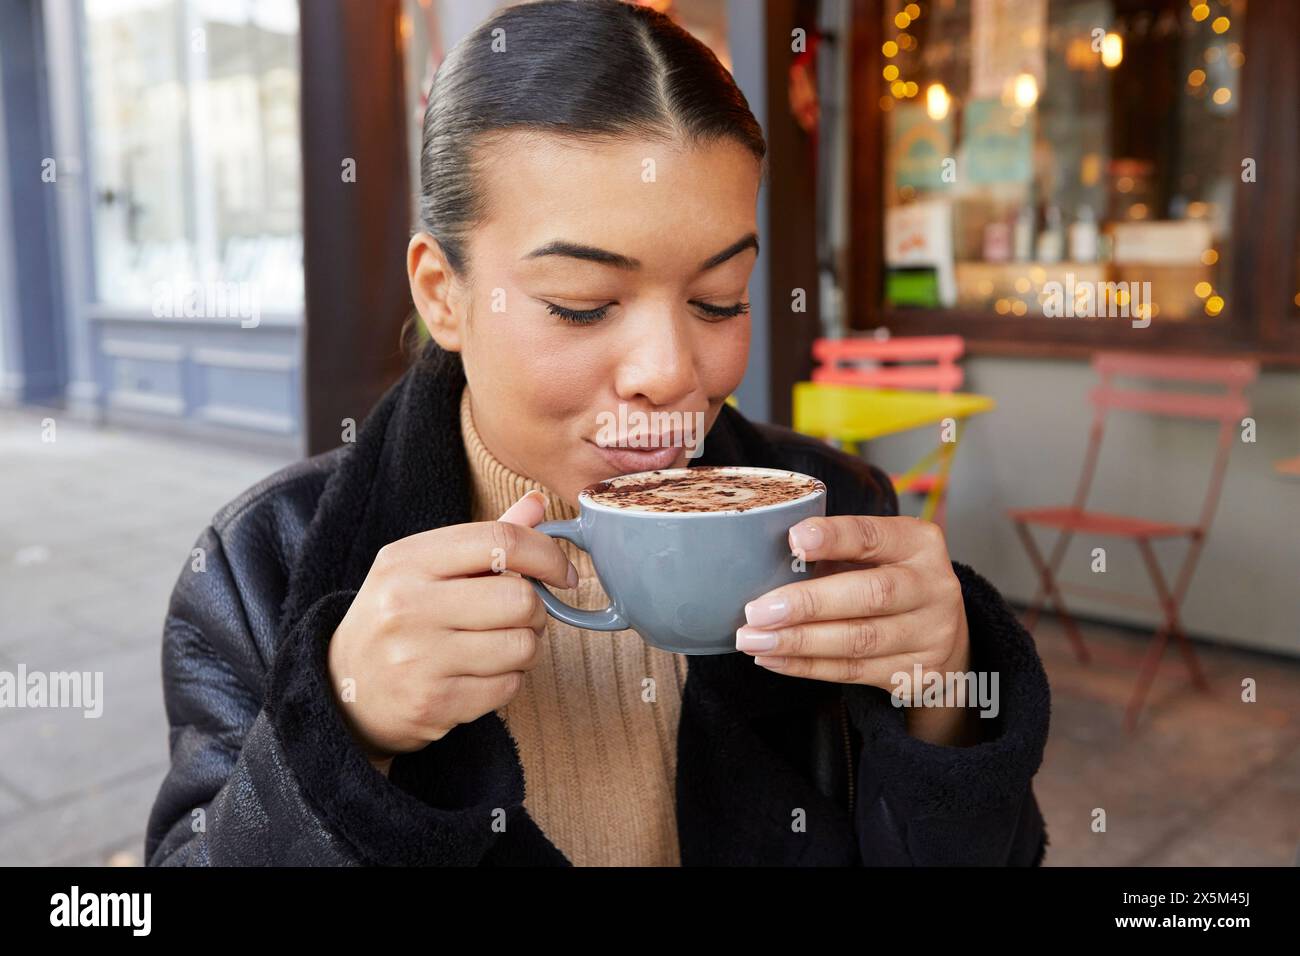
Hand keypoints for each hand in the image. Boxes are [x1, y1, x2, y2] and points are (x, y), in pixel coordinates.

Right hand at [326, 490, 575, 773]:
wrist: (344, 689)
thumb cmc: (397, 618)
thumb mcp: (424, 568)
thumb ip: (484, 538)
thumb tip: (538, 504)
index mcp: (407, 560)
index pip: (499, 541)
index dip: (547, 556)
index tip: (563, 573)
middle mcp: (407, 605)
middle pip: (520, 597)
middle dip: (537, 609)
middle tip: (523, 617)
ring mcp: (417, 658)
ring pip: (522, 646)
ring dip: (526, 648)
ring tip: (500, 646)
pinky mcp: (432, 703)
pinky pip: (508, 688)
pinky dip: (508, 682)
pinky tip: (481, 675)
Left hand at [736, 515, 969, 694]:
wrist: (943, 637)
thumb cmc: (889, 582)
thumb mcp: (874, 555)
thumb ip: (833, 553)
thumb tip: (766, 563)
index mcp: (918, 543)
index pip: (873, 536)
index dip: (834, 537)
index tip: (793, 540)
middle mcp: (932, 586)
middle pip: (870, 595)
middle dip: (807, 603)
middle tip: (757, 611)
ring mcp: (929, 633)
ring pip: (859, 640)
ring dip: (798, 641)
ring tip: (753, 639)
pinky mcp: (916, 673)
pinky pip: (853, 670)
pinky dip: (806, 666)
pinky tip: (773, 658)